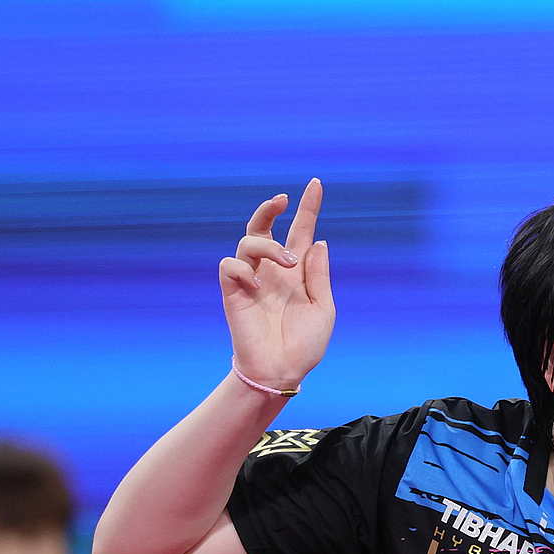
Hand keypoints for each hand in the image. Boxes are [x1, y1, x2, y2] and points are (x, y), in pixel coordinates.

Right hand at [219, 179, 334, 389]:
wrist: (282, 370)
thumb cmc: (304, 344)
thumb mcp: (323, 307)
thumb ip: (318, 274)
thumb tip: (319, 240)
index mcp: (296, 272)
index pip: (300, 232)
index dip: (308, 208)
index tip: (316, 184)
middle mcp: (272, 270)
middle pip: (263, 227)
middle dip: (269, 208)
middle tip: (282, 201)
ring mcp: (252, 279)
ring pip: (249, 242)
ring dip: (268, 246)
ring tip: (286, 265)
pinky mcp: (233, 292)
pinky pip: (230, 266)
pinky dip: (244, 270)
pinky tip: (257, 286)